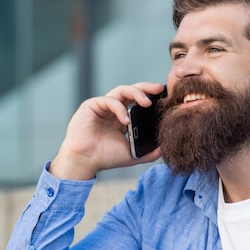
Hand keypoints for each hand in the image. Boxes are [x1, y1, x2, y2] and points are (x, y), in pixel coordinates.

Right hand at [49, 82, 164, 179]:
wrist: (85, 161)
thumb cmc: (105, 157)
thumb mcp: (132, 155)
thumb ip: (148, 152)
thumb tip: (164, 149)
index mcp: (122, 117)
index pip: (138, 101)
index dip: (151, 97)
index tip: (165, 97)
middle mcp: (113, 109)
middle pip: (132, 91)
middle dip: (146, 88)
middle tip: (159, 88)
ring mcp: (102, 105)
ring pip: (122, 90)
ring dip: (136, 93)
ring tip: (147, 102)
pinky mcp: (92, 105)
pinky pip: (109, 100)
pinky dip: (119, 108)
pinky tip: (125, 120)